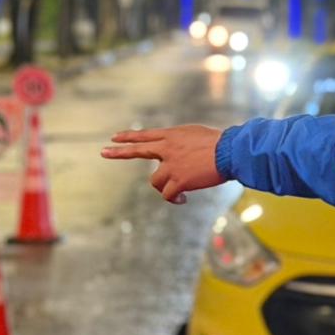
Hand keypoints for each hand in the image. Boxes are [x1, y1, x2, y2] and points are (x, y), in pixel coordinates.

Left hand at [101, 125, 226, 203]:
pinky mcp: (179, 180)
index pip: (146, 135)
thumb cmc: (222, 143)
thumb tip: (178, 155)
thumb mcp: (197, 136)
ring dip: (164, 187)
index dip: (130, 136)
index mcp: (173, 136)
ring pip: (155, 181)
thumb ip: (183, 143)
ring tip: (178, 191)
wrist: (230, 152)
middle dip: (119, 152)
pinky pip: (167, 194)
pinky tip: (182, 199)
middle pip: (138, 150)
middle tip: (104, 152)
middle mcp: (168, 149)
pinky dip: (174, 198)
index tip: (115, 137)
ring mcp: (171, 165)